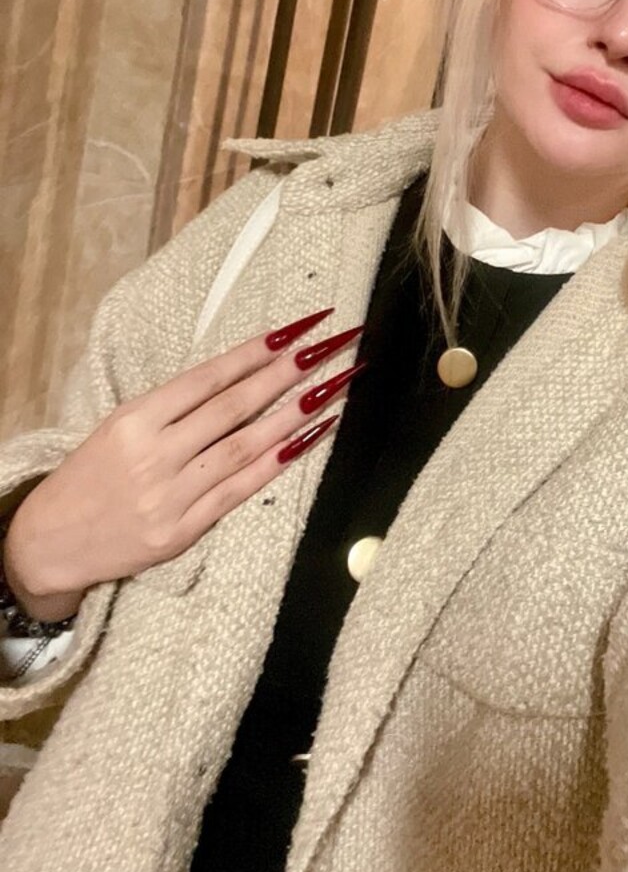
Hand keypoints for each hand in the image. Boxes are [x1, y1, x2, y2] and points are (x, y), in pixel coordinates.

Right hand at [2, 309, 362, 622]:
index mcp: (135, 418)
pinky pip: (240, 490)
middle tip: (331, 346)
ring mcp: (169, 495)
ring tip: (335, 385)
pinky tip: (311, 437)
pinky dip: (279, 462)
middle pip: (234, 406)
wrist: (48, 542)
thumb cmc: (92, 475)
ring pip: (245, 446)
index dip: (257, 351)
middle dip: (288, 372)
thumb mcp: (121, 425)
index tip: (299, 329)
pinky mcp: (181, 531)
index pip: (209, 377)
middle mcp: (154, 454)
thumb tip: (242, 373)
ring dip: (296, 413)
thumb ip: (176, 405)